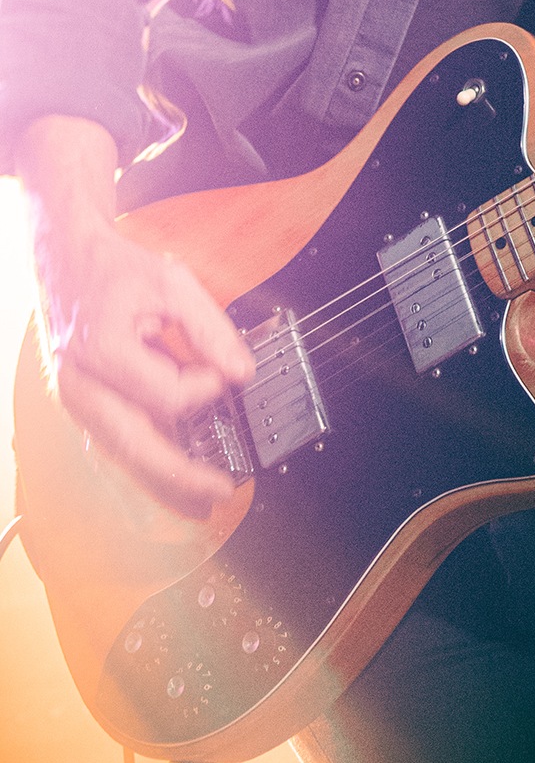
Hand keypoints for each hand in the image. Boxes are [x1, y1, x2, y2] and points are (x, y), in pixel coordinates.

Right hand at [18, 116, 254, 518]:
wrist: (66, 259)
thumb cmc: (118, 269)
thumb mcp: (173, 282)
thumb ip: (210, 328)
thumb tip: (241, 373)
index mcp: (101, 351)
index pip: (165, 395)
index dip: (204, 389)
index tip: (225, 374)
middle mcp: (80, 385)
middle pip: (133, 445)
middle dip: (178, 477)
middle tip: (221, 492)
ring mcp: (75, 400)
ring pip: (120, 454)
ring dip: (161, 483)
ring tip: (201, 503)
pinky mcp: (82, 404)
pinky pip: (115, 442)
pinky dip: (145, 464)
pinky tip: (173, 481)